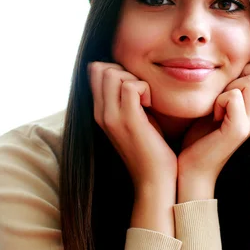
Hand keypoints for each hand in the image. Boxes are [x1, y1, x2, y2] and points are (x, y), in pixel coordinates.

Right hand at [88, 62, 177, 193]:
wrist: (154, 181)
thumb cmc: (152, 152)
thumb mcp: (135, 122)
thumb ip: (130, 102)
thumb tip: (136, 80)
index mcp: (100, 113)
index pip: (95, 72)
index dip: (117, 70)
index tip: (135, 88)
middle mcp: (101, 114)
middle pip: (100, 68)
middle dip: (125, 71)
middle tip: (142, 92)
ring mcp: (112, 117)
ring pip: (113, 73)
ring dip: (135, 79)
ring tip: (146, 100)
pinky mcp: (128, 121)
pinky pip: (130, 86)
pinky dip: (145, 88)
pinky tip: (151, 104)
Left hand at [177, 64, 249, 198]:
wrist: (191, 170)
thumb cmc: (197, 139)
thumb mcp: (215, 108)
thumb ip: (226, 91)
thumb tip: (227, 67)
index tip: (226, 88)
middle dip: (237, 77)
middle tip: (219, 100)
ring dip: (226, 89)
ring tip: (216, 109)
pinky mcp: (239, 130)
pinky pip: (234, 97)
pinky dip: (219, 101)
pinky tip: (213, 117)